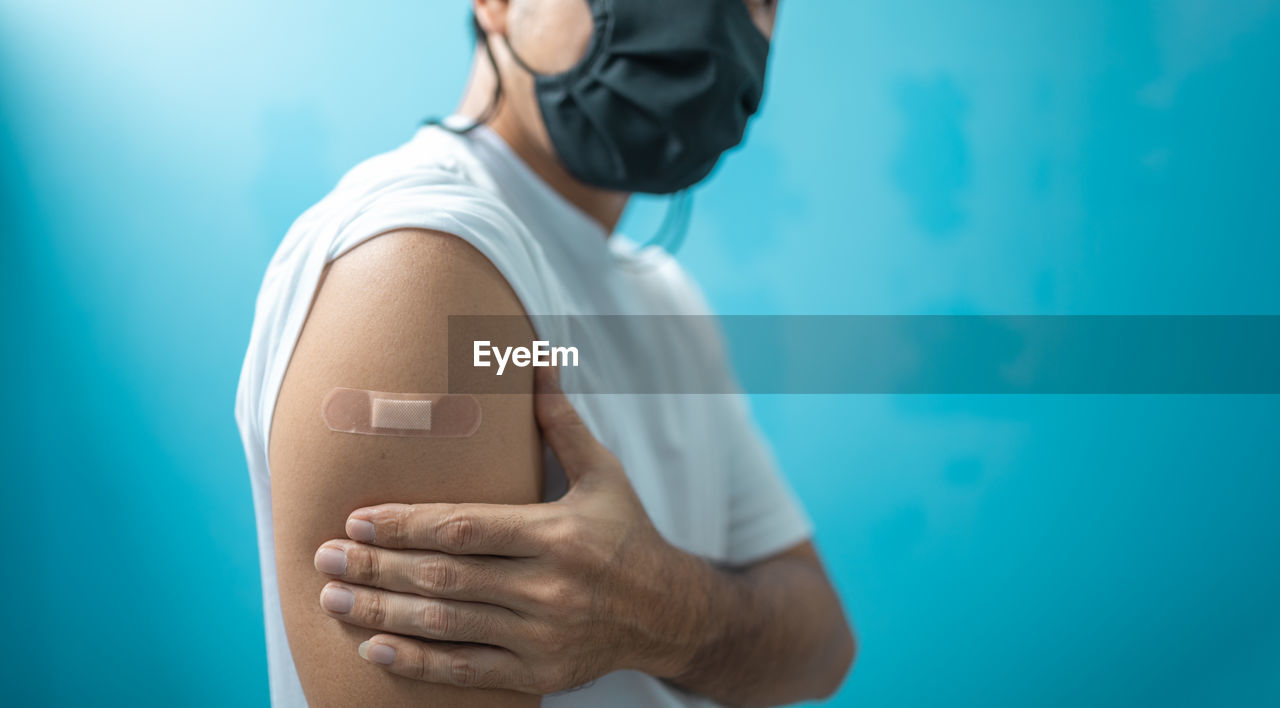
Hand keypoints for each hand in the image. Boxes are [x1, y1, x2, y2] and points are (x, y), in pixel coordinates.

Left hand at [312, 368, 709, 692]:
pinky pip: (466, 670)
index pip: (465, 527)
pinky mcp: (538, 674)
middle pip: (444, 576)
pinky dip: (416, 662)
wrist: (667, 614)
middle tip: (323, 557)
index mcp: (559, 534)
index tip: (357, 519)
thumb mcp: (602, 475)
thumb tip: (537, 358)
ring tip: (333, 597)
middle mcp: (549, 588)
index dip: (405, 524)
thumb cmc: (626, 534)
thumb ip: (560, 423)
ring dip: (382, 612)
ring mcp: (542, 636)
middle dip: (377, 566)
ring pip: (446, 624)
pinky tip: (374, 647)